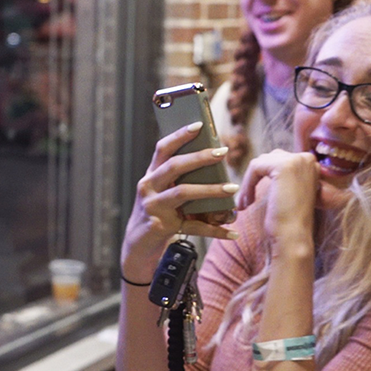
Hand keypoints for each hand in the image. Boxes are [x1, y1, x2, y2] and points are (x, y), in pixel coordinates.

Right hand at [120, 122, 238, 282]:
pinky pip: (193, 226)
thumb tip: (215, 163)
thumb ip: (180, 179)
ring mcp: (153, 207)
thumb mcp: (163, 193)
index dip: (179, 135)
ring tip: (231, 188)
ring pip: (183, 192)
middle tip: (223, 152)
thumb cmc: (157, 214)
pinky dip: (215, 230)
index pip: (162, 148)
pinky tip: (232, 232)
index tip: (199, 124)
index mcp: (151, 175)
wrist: (137, 246)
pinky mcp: (160, 226)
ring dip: (210, 190)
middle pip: (174, 166)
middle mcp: (148, 187)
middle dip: (199, 157)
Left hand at [236, 150, 319, 255]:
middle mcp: (307, 159)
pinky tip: (247, 202)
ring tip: (246, 203)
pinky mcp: (284, 166)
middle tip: (247, 200)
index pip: (279, 159)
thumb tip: (261, 164)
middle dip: (256, 178)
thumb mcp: (289, 191)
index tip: (255, 197)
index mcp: (310, 164)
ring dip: (249, 182)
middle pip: (270, 158)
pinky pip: (255, 167)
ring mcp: (297, 161)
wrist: (294, 238)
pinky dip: (247, 184)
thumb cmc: (289, 221)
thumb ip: (283, 176)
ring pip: (261, 162)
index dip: (264, 176)